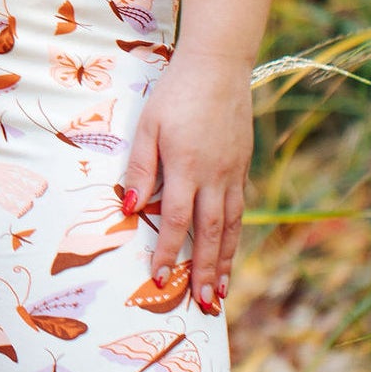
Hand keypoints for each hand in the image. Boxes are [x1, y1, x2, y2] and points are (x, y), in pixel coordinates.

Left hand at [119, 48, 253, 314]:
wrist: (218, 66)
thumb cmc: (175, 94)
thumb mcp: (147, 127)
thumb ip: (139, 169)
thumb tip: (128, 208)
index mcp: (187, 168)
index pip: (176, 221)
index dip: (169, 253)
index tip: (161, 278)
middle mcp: (214, 176)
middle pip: (210, 234)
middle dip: (206, 272)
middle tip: (204, 304)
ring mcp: (233, 172)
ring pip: (231, 226)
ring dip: (226, 261)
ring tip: (221, 292)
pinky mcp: (243, 165)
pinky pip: (240, 209)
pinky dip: (235, 235)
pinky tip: (230, 249)